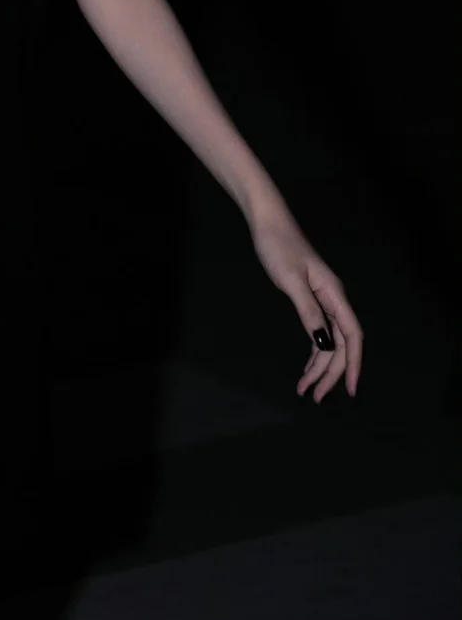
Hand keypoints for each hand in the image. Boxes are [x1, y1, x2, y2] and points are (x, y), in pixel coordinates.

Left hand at [250, 206, 363, 402]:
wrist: (267, 222)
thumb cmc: (278, 246)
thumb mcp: (291, 280)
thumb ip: (309, 311)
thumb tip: (325, 343)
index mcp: (334, 294)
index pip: (352, 336)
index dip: (353, 364)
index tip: (350, 390)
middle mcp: (333, 299)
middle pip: (341, 344)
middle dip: (332, 373)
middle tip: (315, 397)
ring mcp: (322, 299)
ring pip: (329, 341)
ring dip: (320, 366)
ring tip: (307, 390)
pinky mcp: (310, 298)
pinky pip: (318, 332)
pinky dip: (313, 351)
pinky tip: (307, 367)